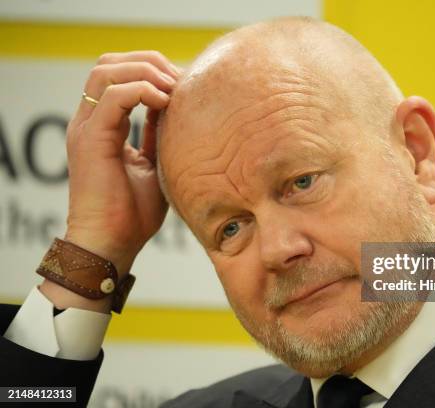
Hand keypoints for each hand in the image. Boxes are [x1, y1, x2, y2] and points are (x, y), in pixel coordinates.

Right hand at [40, 51, 179, 311]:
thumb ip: (156, 135)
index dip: (153, 70)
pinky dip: (142, 91)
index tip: (185, 84)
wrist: (113, 244)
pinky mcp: (90, 139)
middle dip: (150, 62)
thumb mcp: (154, 164)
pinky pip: (113, 96)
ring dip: (146, 72)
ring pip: (107, 70)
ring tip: (174, 89)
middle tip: (181, 79)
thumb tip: (173, 110)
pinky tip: (166, 102)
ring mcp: (86, 128)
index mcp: (102, 125)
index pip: (119, 74)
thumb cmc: (134, 214)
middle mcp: (90, 121)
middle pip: (110, 63)